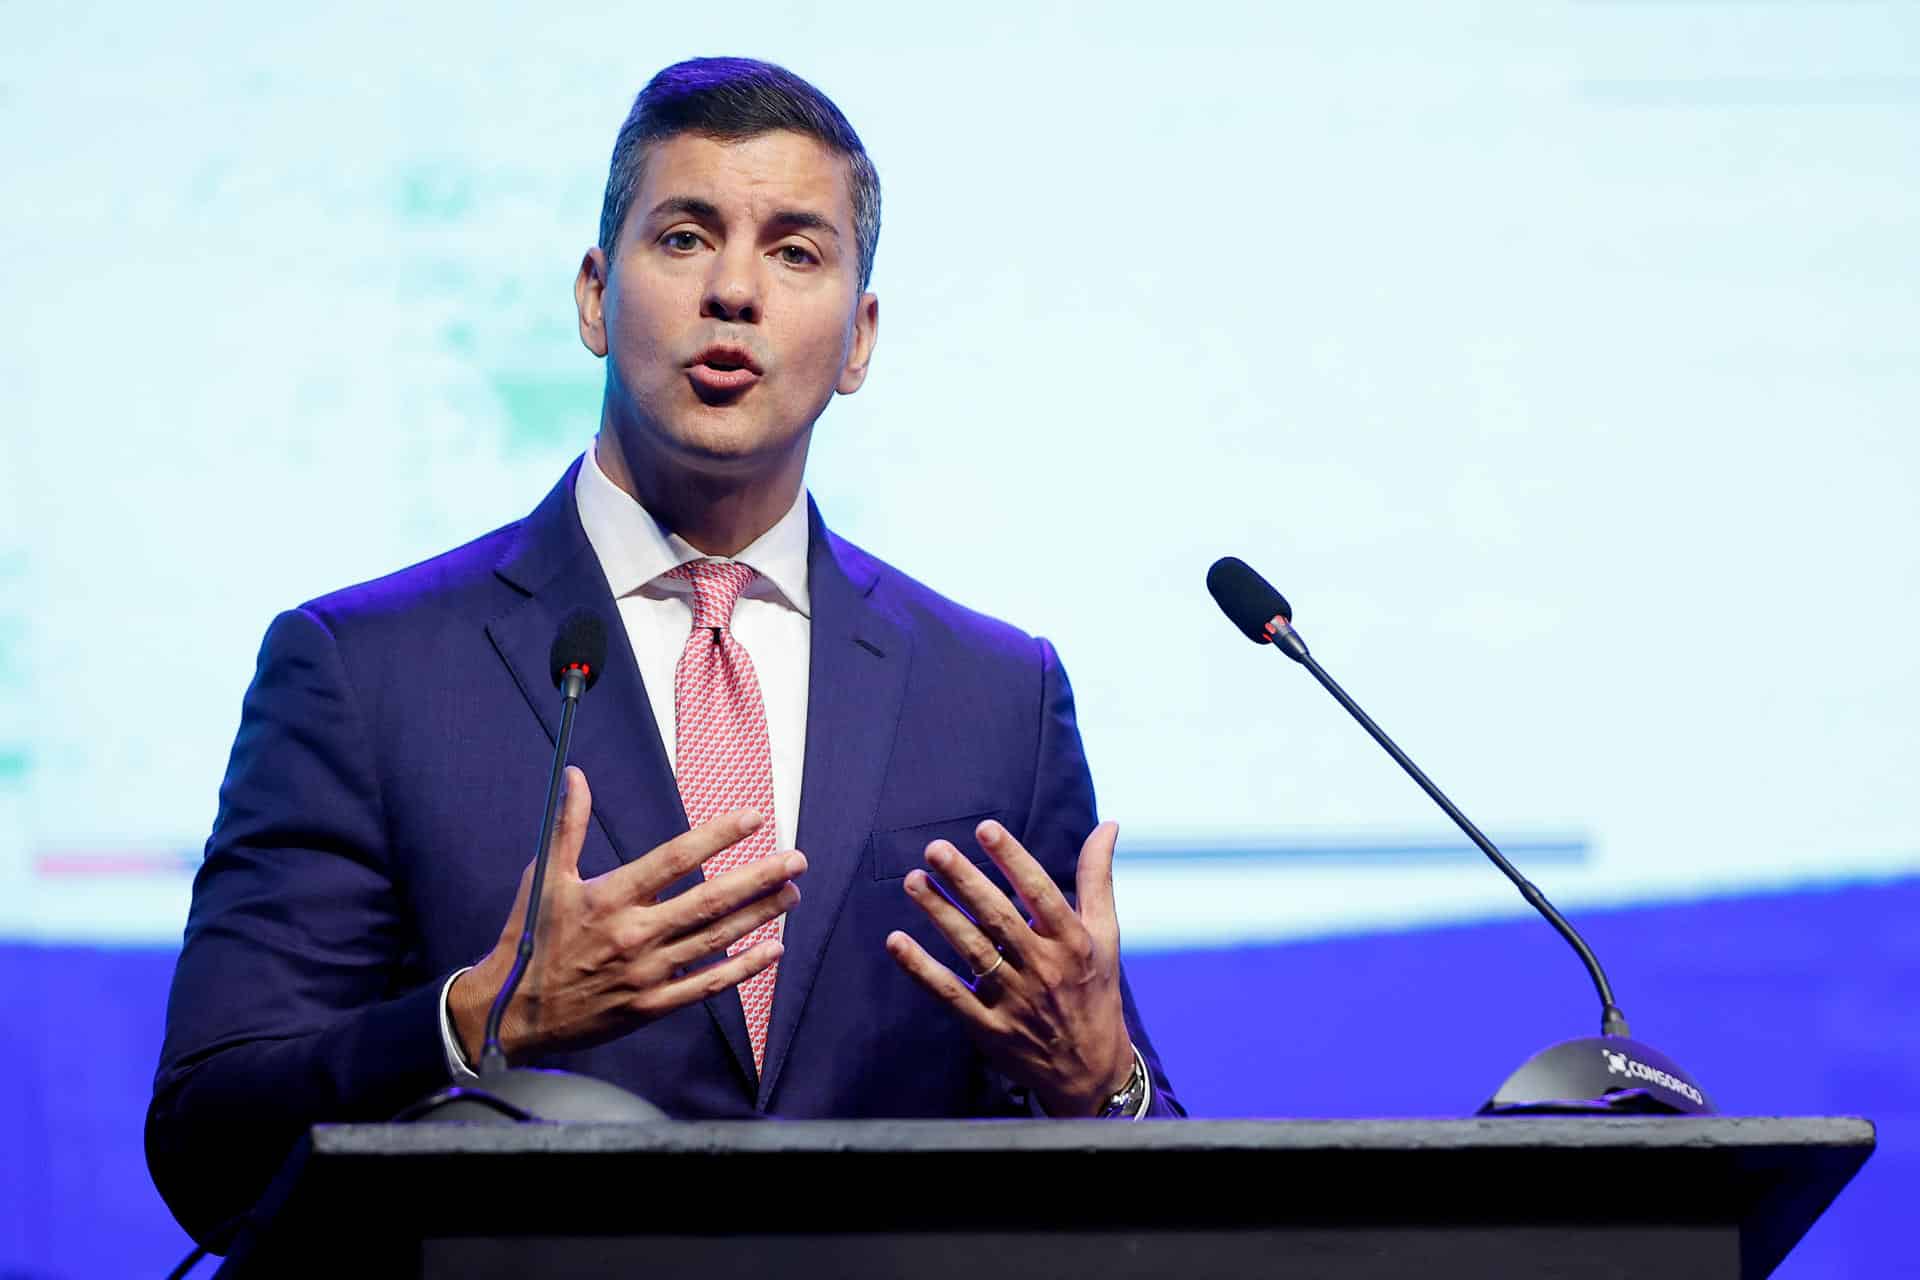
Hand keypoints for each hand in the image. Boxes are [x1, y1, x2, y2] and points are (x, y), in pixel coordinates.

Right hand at [450, 765, 804, 1063]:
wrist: (513, 1014)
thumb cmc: (530, 939)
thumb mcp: (545, 878)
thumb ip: (568, 826)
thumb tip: (576, 776)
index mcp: (610, 897)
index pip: (675, 859)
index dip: (717, 837)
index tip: (754, 818)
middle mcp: (634, 934)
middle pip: (710, 900)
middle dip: (759, 878)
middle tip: (797, 859)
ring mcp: (646, 973)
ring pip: (716, 939)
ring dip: (760, 915)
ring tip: (793, 893)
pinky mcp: (651, 1006)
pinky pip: (707, 985)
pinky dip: (743, 968)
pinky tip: (773, 949)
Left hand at [885, 819, 1133, 1116]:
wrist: (1090, 1072)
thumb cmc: (1095, 990)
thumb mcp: (1105, 934)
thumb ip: (1098, 878)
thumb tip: (1107, 824)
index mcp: (1072, 942)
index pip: (1041, 893)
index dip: (1013, 860)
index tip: (985, 828)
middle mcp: (1044, 969)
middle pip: (999, 918)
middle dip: (966, 881)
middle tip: (935, 850)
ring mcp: (1015, 1000)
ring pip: (972, 950)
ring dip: (940, 914)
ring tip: (914, 882)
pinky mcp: (989, 1027)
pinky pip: (950, 994)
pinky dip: (921, 970)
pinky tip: (896, 942)